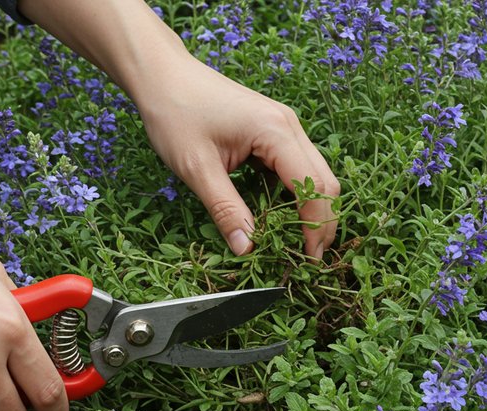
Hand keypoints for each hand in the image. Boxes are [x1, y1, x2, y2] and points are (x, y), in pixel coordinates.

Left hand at [136, 57, 339, 257]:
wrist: (162, 75)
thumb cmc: (175, 114)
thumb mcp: (197, 169)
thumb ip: (226, 210)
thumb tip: (246, 248)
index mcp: (275, 132)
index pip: (312, 187)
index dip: (314, 227)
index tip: (306, 260)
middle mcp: (289, 125)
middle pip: (324, 181)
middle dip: (322, 221)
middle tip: (307, 258)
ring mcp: (284, 125)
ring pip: (315, 173)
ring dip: (311, 208)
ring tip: (297, 241)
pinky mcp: (273, 129)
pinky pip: (297, 165)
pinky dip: (295, 193)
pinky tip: (281, 215)